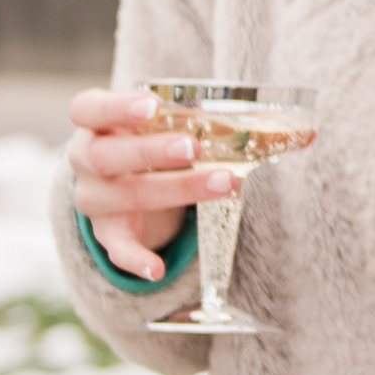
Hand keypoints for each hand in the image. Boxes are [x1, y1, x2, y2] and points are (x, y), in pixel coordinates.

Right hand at [66, 87, 238, 284]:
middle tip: (193, 147)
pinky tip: (156, 269)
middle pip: (106, 156)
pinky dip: (135, 259)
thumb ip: (201, 119)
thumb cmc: (149, 142)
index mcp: (96, 124)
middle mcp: (86, 160)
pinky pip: (118, 248)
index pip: (87, 109)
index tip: (152, 106)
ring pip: (125, 195)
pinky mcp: (108, 233)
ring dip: (176, 190)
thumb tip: (288, 126)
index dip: (116, 107)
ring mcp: (95, 198)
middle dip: (151, 151)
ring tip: (223, 182)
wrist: (125, 182)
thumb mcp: (162, 125)